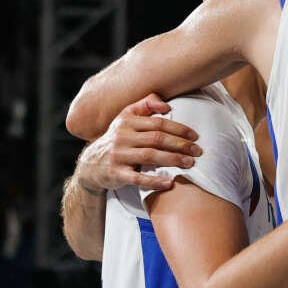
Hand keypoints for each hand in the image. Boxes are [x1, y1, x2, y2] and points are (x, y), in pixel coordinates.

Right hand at [75, 94, 201, 193]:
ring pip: (149, 155)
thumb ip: (146, 104)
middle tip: (197, 151)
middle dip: (180, 144)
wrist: (90, 164)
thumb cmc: (117, 138)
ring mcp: (118, 155)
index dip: (179, 129)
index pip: (158, 123)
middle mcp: (122, 136)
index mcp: (127, 121)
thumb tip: (166, 105)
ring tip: (189, 163)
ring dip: (172, 159)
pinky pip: (137, 178)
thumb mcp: (126, 117)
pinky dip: (154, 181)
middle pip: (156, 139)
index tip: (195, 136)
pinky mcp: (116, 173)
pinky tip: (169, 183)